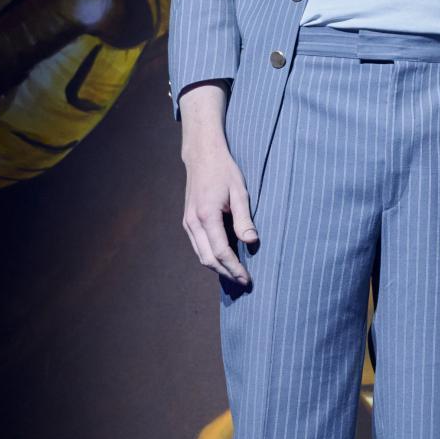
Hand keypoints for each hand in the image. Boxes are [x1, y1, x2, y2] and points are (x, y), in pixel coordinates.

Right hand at [181, 139, 255, 285]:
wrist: (202, 156)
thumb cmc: (224, 171)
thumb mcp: (240, 192)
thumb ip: (244, 219)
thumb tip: (252, 242)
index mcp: (206, 216)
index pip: (220, 251)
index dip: (234, 268)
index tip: (247, 278)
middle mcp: (193, 223)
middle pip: (208, 259)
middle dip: (227, 273)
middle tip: (244, 282)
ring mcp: (187, 223)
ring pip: (201, 255)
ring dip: (218, 268)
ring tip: (237, 274)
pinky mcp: (188, 221)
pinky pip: (198, 246)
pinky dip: (211, 257)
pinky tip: (225, 260)